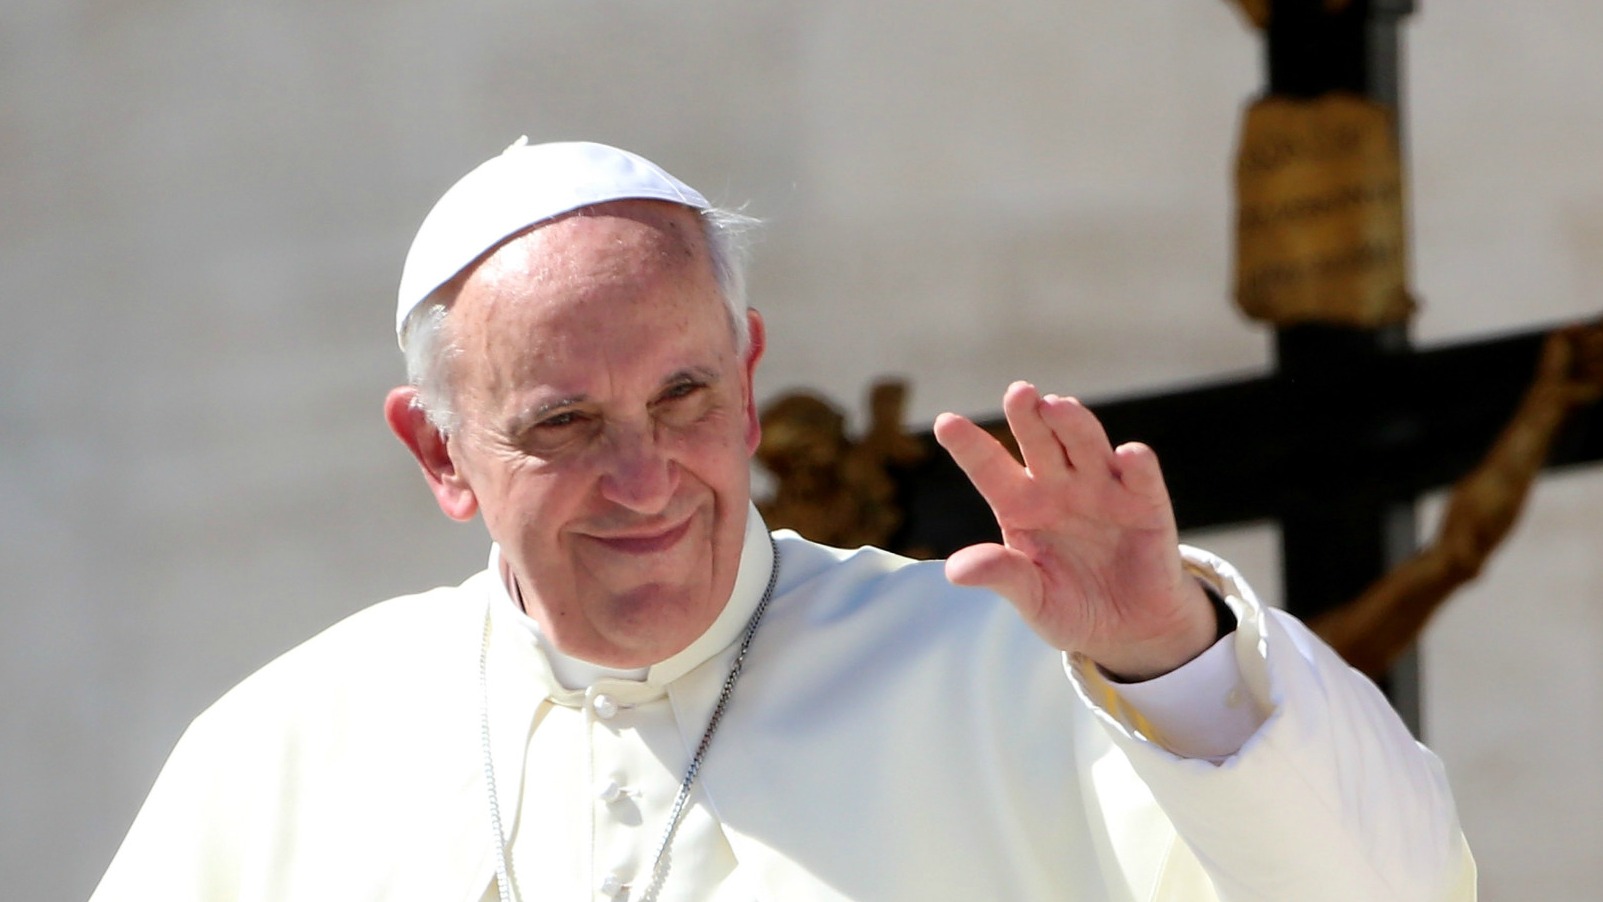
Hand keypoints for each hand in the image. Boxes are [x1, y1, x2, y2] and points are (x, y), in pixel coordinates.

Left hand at [933, 382, 1216, 680]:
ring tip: (1058, 406)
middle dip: (1028, 417)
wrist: (1131, 632)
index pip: (988, 468)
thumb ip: (1002, 576)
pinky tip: (1128, 455)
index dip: (968, 445)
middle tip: (1018, 393)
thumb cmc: (1072, 608)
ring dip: (1074, 424)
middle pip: (1040, 442)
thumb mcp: (1033, 599)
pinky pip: (1141, 478)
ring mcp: (1103, 490)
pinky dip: (1137, 464)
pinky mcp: (1146, 505)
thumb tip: (954, 571)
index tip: (946, 423)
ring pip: (1086, 445)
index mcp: (1021, 505)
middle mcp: (1059, 486)